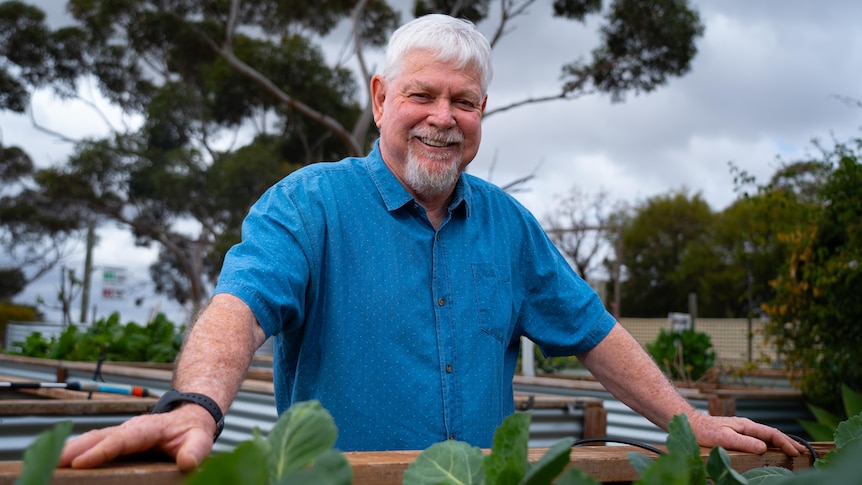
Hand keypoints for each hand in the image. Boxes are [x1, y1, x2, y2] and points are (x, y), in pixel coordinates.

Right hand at [59, 404, 215, 470]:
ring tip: (49, 462)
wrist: (191, 416)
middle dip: (75, 449)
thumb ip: (196, 450)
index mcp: (148, 428)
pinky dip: (76, 451)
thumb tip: (187, 462)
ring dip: (70, 450)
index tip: (81, 463)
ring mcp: (121, 434)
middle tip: (53, 462)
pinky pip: (93, 444)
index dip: (101, 451)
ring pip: (92, 439)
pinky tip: (61, 462)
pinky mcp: (117, 442)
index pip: (122, 440)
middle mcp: (130, 429)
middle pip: (99, 436)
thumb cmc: (193, 430)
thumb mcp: (200, 439)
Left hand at [687, 412, 806, 456]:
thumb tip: (764, 447)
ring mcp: (742, 429)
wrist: (690, 423)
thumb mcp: (724, 438)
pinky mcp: (737, 433)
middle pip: (772, 433)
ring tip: (792, 451)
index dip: (786, 443)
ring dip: (780, 443)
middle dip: (788, 442)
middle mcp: (746, 425)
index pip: (772, 434)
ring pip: (766, 435)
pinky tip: (770, 449)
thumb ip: (744, 442)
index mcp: (746, 425)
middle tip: (802, 452)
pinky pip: (758, 438)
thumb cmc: (704, 431)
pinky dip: (769, 443)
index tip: (797, 453)